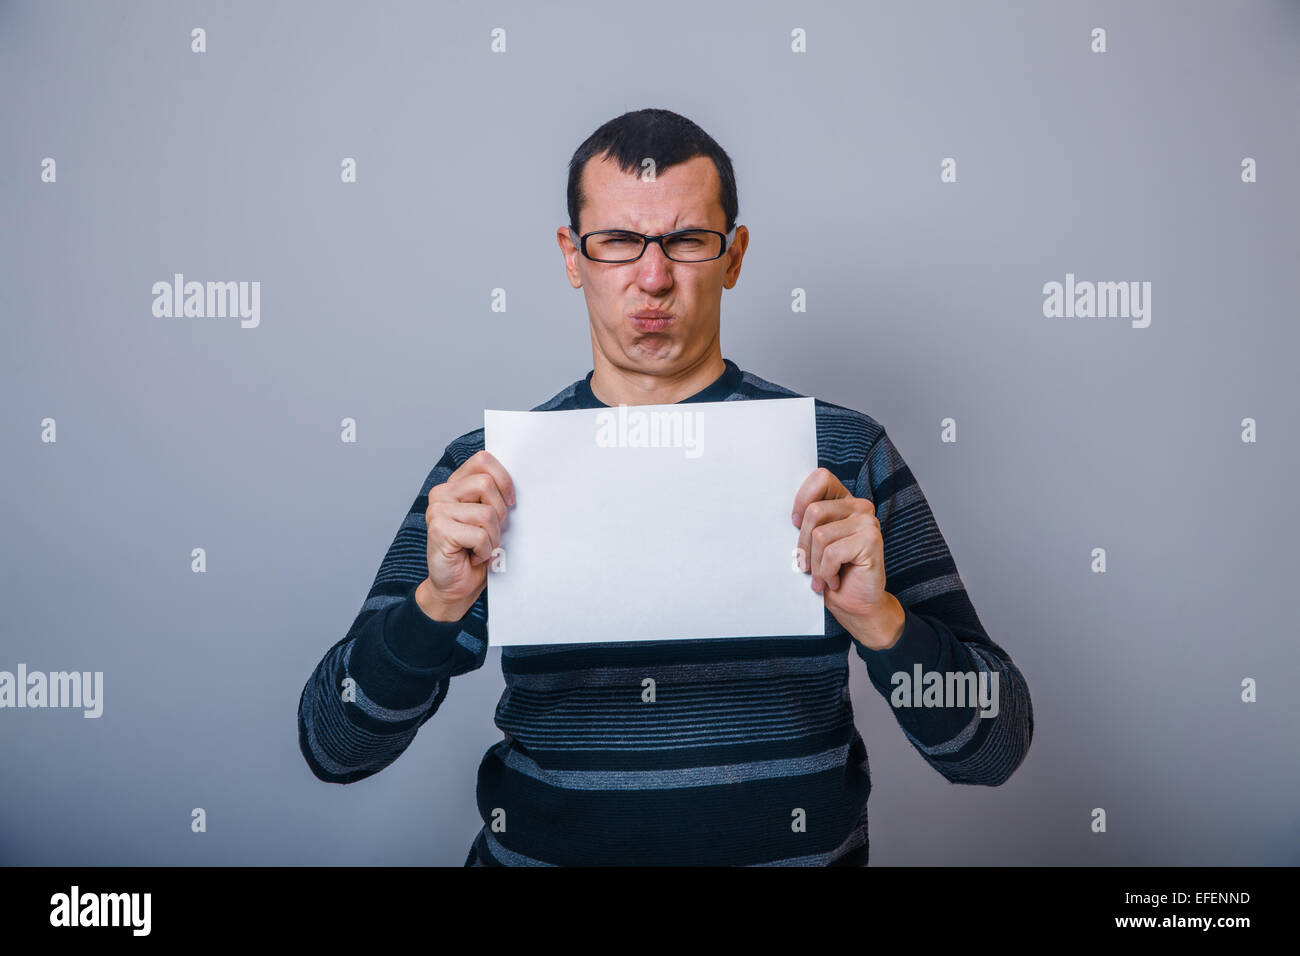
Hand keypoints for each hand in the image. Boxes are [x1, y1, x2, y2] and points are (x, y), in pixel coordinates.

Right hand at [419, 450, 514, 621]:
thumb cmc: (475, 552)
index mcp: (455, 485)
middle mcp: (442, 493)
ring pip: (486, 513)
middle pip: (486, 484)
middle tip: (490, 533)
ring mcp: (437, 510)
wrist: (456, 587)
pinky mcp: (439, 529)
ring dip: (492, 537)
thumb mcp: (490, 519)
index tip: (510, 502)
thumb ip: (494, 497)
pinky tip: (473, 557)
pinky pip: (479, 535)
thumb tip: (515, 485)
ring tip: (480, 547)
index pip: (482, 460)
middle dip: (499, 513)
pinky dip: (485, 551)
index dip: (503, 479)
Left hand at [792, 467, 902, 649]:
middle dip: (804, 545)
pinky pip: (832, 552)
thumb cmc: (831, 574)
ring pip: (820, 535)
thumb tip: (779, 504)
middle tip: (808, 566)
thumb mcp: (812, 543)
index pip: (820, 478)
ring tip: (824, 577)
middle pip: (814, 511)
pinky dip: (826, 572)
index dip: (802, 500)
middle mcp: (860, 507)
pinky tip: (835, 580)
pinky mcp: (872, 540)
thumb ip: (806, 520)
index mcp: (845, 502)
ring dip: (815, 563)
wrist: (856, 606)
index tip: (796, 524)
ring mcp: (869, 522)